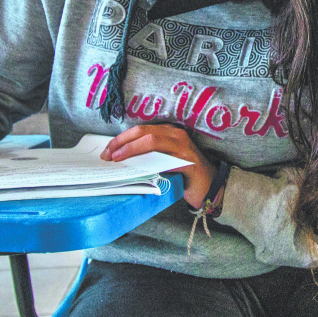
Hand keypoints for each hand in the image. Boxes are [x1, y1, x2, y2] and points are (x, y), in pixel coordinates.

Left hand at [102, 124, 218, 207]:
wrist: (209, 186)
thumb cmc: (184, 174)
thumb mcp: (165, 158)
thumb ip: (149, 154)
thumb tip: (121, 157)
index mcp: (169, 132)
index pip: (140, 130)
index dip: (121, 138)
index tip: (107, 150)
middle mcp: (177, 135)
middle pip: (144, 132)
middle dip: (122, 142)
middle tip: (108, 155)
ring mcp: (183, 147)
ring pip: (152, 140)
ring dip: (131, 149)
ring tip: (117, 159)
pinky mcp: (187, 162)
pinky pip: (164, 159)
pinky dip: (148, 163)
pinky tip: (137, 169)